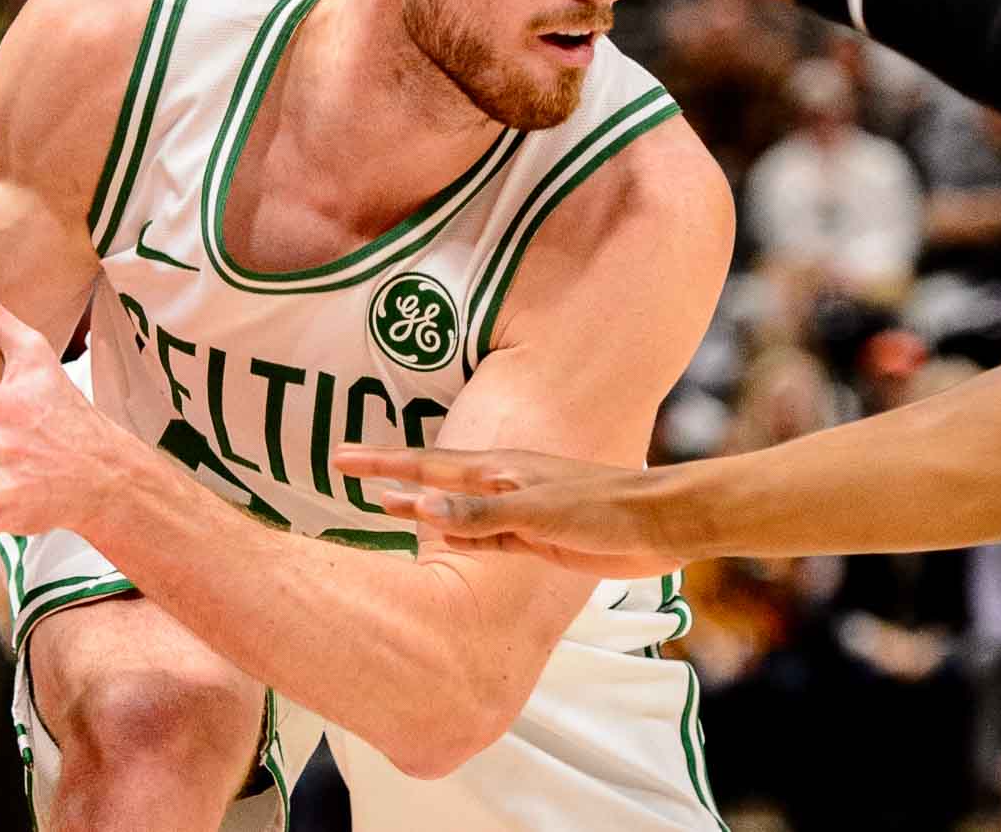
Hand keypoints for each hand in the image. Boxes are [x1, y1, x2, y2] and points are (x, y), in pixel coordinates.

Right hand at [330, 444, 694, 577]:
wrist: (659, 524)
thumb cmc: (602, 508)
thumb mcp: (536, 511)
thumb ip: (481, 513)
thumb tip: (421, 511)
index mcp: (499, 470)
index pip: (427, 465)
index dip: (383, 464)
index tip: (341, 459)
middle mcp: (501, 484)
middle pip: (433, 481)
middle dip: (390, 477)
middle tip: (346, 472)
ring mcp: (517, 510)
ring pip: (454, 510)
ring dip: (418, 507)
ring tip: (381, 506)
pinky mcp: (535, 536)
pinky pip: (482, 536)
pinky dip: (455, 536)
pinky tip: (442, 542)